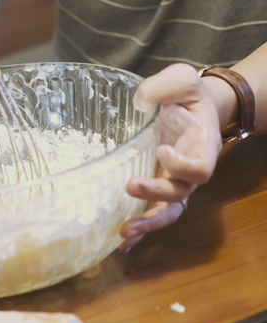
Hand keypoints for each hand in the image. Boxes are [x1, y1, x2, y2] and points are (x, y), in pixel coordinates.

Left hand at [119, 63, 221, 250]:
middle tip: (131, 187)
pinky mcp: (157, 186)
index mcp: (202, 147)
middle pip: (180, 194)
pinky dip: (140, 231)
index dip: (183, 164)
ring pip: (167, 211)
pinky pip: (152, 213)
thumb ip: (166, 85)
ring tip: (124, 232)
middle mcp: (190, 171)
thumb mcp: (181, 79)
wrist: (190, 106)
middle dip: (156, 194)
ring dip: (147, 224)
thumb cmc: (186, 94)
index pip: (200, 167)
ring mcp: (174, 182)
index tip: (163, 149)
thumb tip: (141, 103)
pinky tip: (120, 243)